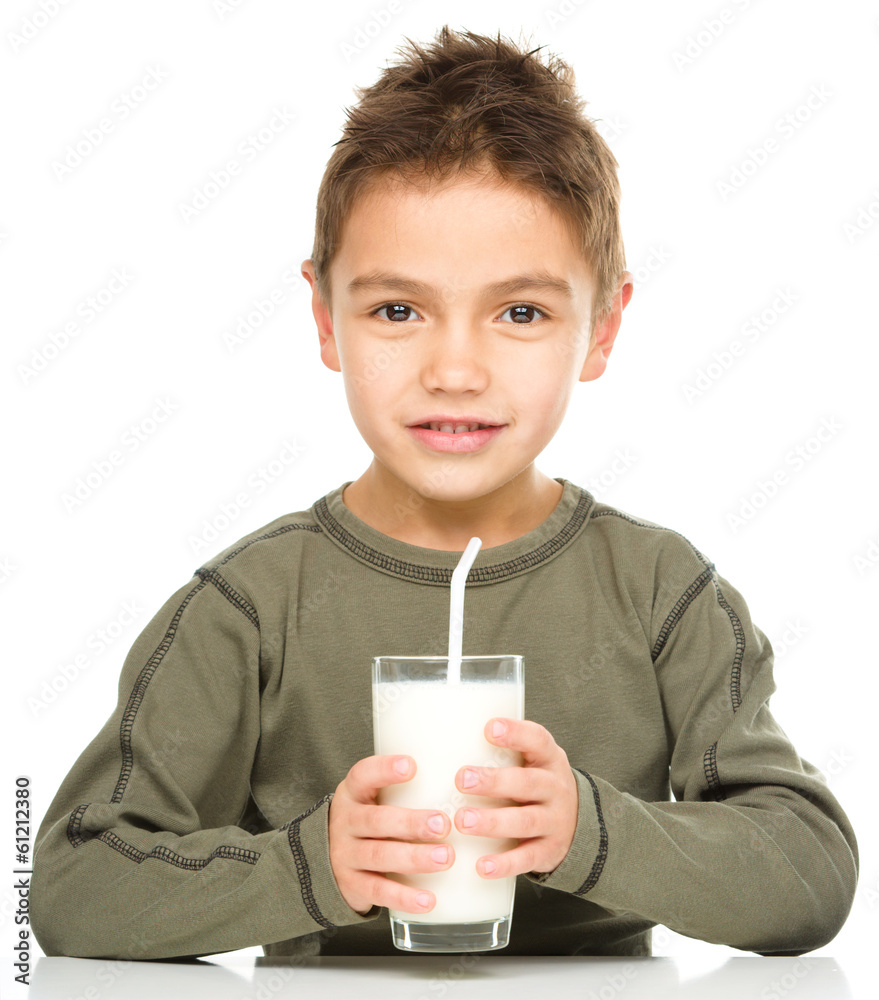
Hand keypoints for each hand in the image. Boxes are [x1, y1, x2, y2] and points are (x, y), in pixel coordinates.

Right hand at [328, 754, 454, 915]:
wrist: (329, 860)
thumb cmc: (368, 821)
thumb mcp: (373, 799)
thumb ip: (405, 790)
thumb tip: (464, 780)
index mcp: (353, 794)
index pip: (363, 775)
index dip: (384, 769)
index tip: (411, 765)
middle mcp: (346, 822)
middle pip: (376, 820)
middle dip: (411, 823)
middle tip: (443, 824)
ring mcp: (345, 855)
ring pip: (379, 856)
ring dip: (414, 858)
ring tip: (445, 857)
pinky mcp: (352, 886)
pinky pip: (379, 891)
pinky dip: (404, 896)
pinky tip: (428, 899)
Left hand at [453, 718, 577, 879]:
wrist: (577, 824)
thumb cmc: (536, 785)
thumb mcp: (532, 761)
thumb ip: (501, 752)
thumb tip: (445, 738)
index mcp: (548, 759)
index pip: (537, 740)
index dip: (516, 733)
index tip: (490, 728)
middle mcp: (555, 788)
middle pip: (527, 783)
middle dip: (494, 782)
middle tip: (462, 779)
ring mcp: (555, 821)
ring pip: (525, 821)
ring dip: (493, 822)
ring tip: (463, 821)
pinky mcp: (548, 851)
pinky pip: (526, 858)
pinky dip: (504, 863)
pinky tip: (481, 866)